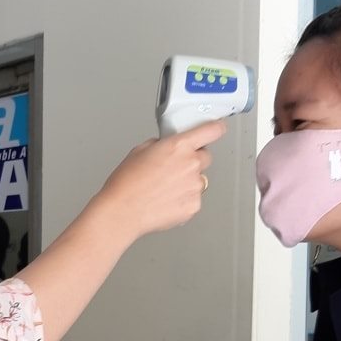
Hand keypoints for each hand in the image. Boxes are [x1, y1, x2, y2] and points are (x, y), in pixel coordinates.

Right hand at [93, 119, 224, 241]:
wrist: (123, 211)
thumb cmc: (127, 184)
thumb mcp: (139, 150)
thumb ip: (161, 144)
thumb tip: (166, 146)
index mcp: (179, 146)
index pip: (211, 131)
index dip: (216, 128)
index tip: (217, 129)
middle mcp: (190, 164)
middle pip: (206, 156)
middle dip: (193, 159)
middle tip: (175, 168)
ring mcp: (194, 186)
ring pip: (199, 180)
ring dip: (187, 182)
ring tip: (165, 189)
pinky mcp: (194, 206)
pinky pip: (194, 198)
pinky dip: (184, 199)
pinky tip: (166, 200)